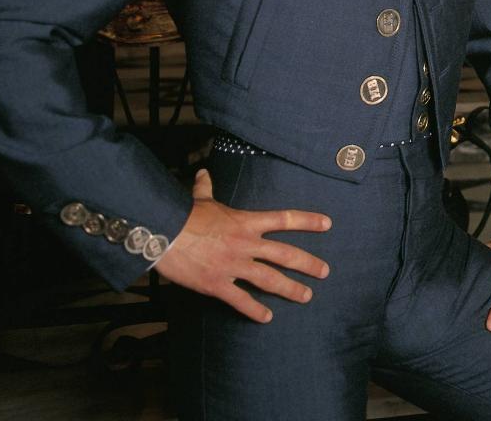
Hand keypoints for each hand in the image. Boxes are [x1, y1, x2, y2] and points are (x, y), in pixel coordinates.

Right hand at [155, 168, 330, 322]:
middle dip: (307, 263)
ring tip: (306, 296)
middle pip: (284, 255)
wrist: (163, 234)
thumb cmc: (184, 215)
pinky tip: (267, 317)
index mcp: (246, 222)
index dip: (307, 221)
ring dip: (290, 289)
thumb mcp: (200, 199)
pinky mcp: (217, 284)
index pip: (284, 219)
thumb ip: (206, 188)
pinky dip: (255, 310)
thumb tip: (203, 173)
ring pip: (269, 279)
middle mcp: (246, 244)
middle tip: (325, 271)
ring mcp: (233, 266)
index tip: (327, 224)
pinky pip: (241, 300)